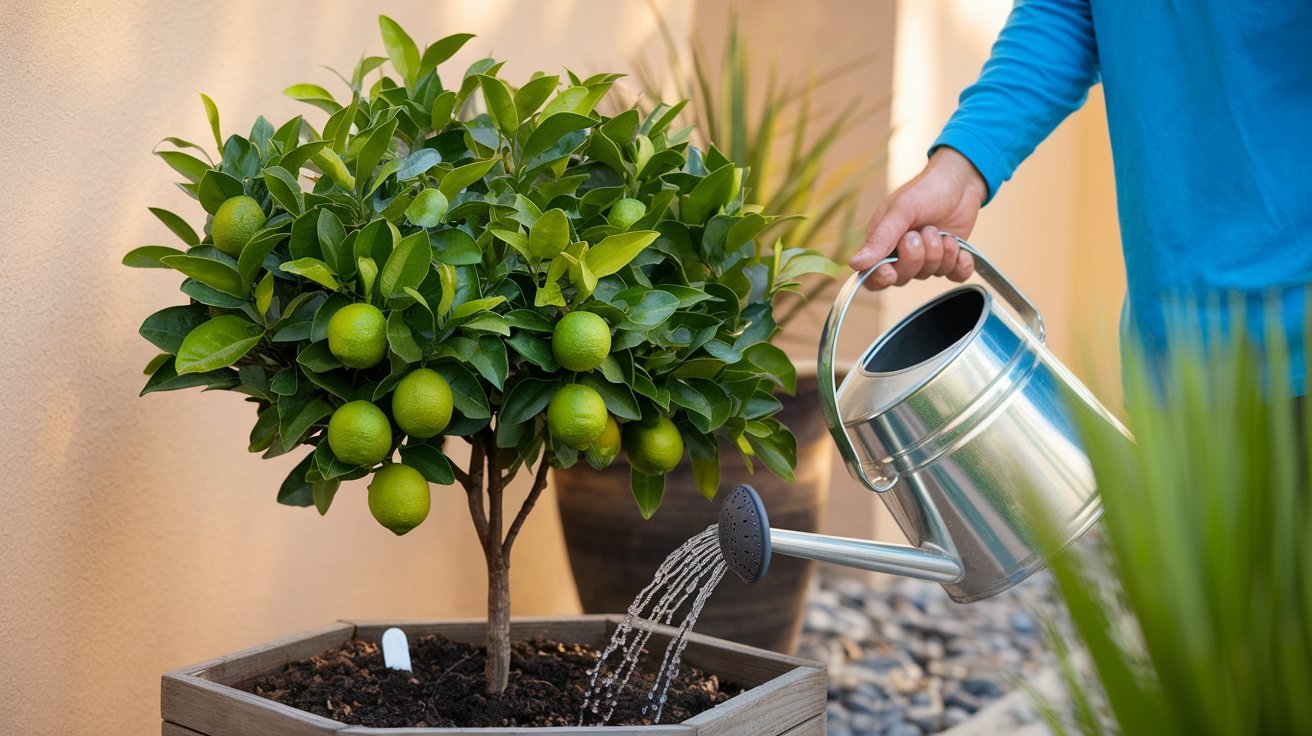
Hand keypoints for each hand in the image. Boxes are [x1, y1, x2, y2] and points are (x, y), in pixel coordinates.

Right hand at [849, 147, 987, 288]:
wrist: (960, 180)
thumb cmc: (925, 190)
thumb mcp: (900, 211)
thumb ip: (880, 238)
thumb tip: (855, 264)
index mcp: (883, 244)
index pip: (874, 277)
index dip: (881, 278)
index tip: (889, 272)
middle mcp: (903, 255)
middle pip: (904, 277)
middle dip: (917, 256)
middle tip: (924, 232)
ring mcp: (928, 258)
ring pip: (931, 274)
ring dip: (940, 252)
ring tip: (940, 230)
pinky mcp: (951, 258)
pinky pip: (956, 276)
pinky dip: (960, 265)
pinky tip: (958, 247)